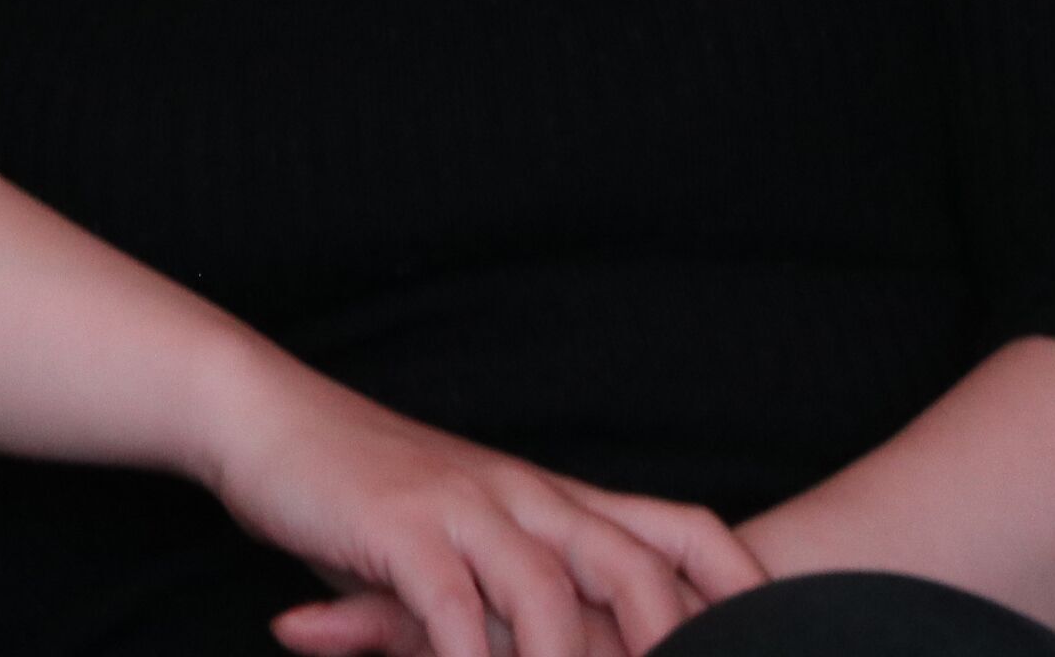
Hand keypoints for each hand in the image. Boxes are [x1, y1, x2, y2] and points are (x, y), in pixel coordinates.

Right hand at [184, 342, 761, 656]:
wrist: (267, 418)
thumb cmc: (364, 493)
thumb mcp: (457, 542)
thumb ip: (512, 599)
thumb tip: (556, 641)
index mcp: (555, 495)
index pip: (682, 528)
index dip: (741, 585)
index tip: (786, 634)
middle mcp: (526, 494)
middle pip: (633, 563)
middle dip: (673, 637)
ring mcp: (466, 506)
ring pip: (549, 587)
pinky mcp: (400, 527)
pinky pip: (450, 602)